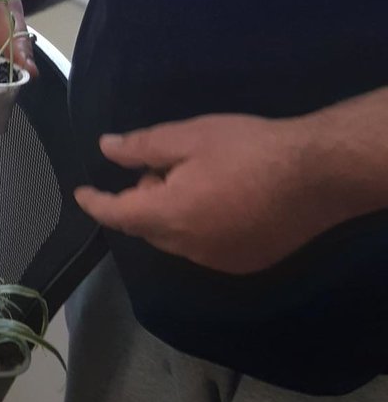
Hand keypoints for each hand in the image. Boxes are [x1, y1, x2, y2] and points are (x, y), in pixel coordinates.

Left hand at [73, 114, 338, 273]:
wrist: (320, 175)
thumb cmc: (250, 149)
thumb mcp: (189, 137)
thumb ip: (143, 148)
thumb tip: (106, 148)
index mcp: (166, 216)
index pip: (115, 215)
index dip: (95, 203)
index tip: (81, 194)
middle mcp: (186, 247)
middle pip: (146, 227)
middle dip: (143, 200)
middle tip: (164, 168)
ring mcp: (217, 261)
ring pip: (176, 239)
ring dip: (172, 215)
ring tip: (196, 180)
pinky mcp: (245, 264)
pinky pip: (206, 248)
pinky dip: (200, 228)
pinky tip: (222, 202)